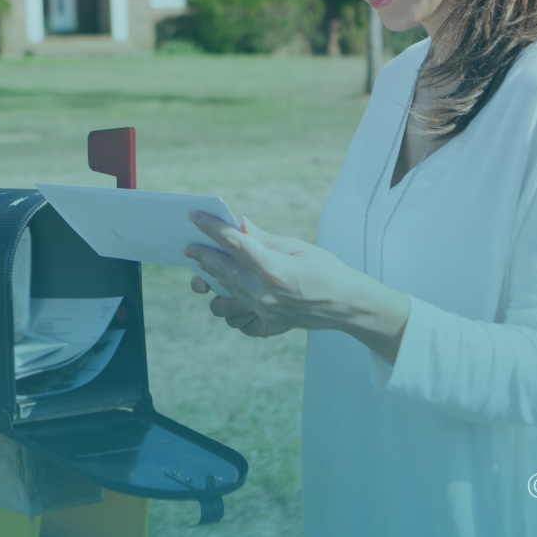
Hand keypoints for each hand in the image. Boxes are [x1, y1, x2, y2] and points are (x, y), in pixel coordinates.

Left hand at [183, 213, 410, 360]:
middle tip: (189, 245)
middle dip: (202, 255)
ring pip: (225, 290)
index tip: (195, 217)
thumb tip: (240, 224)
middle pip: (221, 269)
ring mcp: (263, 309)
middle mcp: (263, 292)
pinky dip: (228, 291)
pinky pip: (237, 306)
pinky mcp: (266, 319)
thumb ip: (264, 239)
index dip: (211, 228)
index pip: (233, 243)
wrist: (348, 306)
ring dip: (212, 275)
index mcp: (272, 268)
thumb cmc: (327, 271)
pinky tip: (227, 282)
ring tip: (206, 263)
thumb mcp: (298, 248)